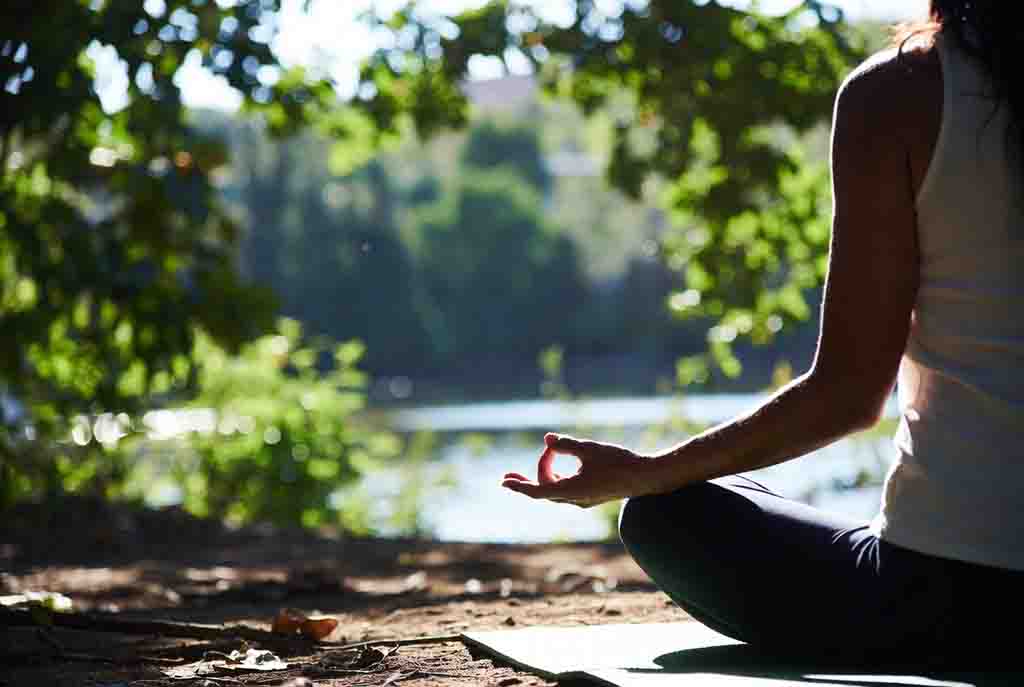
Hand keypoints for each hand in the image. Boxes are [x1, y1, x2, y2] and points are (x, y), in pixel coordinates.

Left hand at [501, 433, 651, 507]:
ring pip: (555, 490)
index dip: (519, 486)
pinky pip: (566, 489)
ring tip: (544, 456)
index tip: (503, 482)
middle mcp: (575, 499)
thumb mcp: (589, 449)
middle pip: (543, 490)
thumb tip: (547, 438)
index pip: (537, 490)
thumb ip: (566, 444)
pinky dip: (557, 478)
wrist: (647, 477)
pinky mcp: (591, 496)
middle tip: (507, 475)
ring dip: (544, 476)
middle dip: (527, 479)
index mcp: (572, 490)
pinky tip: (557, 467)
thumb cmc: (619, 461)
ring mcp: (583, 499)